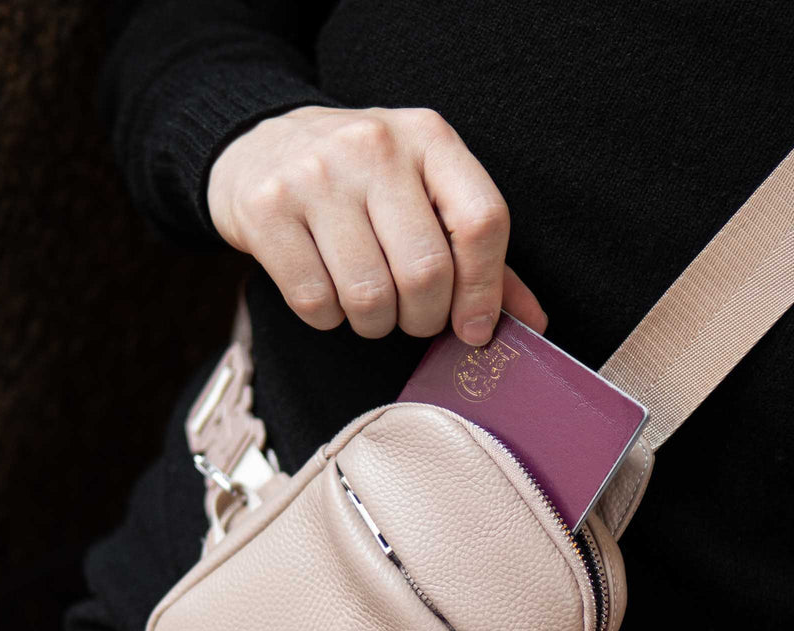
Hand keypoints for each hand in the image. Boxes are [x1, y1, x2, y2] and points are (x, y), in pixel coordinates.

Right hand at [207, 105, 545, 343]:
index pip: (481, 221)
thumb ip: (478, 254)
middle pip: (426, 271)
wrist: (260, 149)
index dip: (485, 290)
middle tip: (412, 318)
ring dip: (376, 324)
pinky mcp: (266, 209)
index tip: (474, 328)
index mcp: (429, 138)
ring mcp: (315, 174)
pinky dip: (329, 319)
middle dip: (424, 319)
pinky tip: (328, 293)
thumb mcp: (424, 195)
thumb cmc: (360, 184)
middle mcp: (374, 146)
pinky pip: (316, 302)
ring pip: (370, 296)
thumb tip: (533, 323)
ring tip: (369, 306)